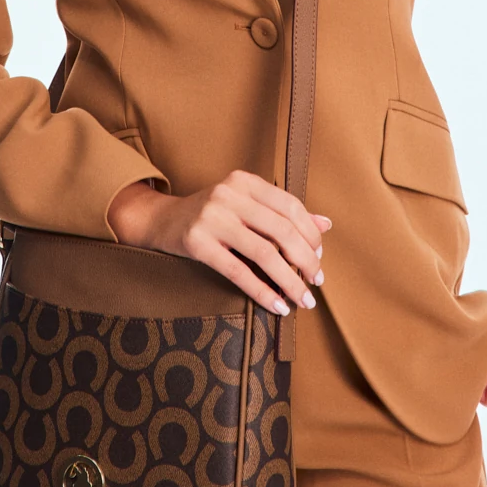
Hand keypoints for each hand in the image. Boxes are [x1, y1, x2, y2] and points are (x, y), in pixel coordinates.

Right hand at [107, 169, 330, 316]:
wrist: (161, 221)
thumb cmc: (211, 214)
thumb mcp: (244, 205)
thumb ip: (282, 213)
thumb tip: (325, 225)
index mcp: (244, 181)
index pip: (290, 206)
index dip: (310, 234)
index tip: (319, 257)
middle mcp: (228, 194)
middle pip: (281, 230)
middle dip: (305, 260)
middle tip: (316, 282)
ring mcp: (211, 218)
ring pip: (263, 253)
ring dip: (289, 280)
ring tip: (303, 299)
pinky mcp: (197, 243)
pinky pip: (237, 272)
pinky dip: (262, 291)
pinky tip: (276, 305)